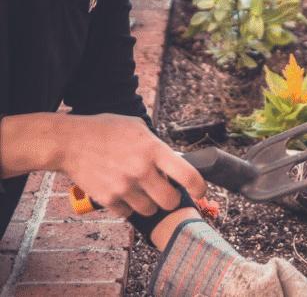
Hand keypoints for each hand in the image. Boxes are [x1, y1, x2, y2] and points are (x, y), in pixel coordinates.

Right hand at [57, 114, 205, 216]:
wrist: (69, 142)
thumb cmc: (104, 131)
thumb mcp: (137, 128)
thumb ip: (157, 145)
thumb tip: (174, 159)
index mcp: (154, 150)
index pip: (188, 175)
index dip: (200, 187)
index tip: (201, 191)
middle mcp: (142, 170)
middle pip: (171, 201)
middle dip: (171, 199)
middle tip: (166, 194)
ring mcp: (124, 186)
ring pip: (150, 210)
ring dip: (150, 205)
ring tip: (142, 193)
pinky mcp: (108, 198)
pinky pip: (128, 213)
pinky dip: (128, 208)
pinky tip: (123, 195)